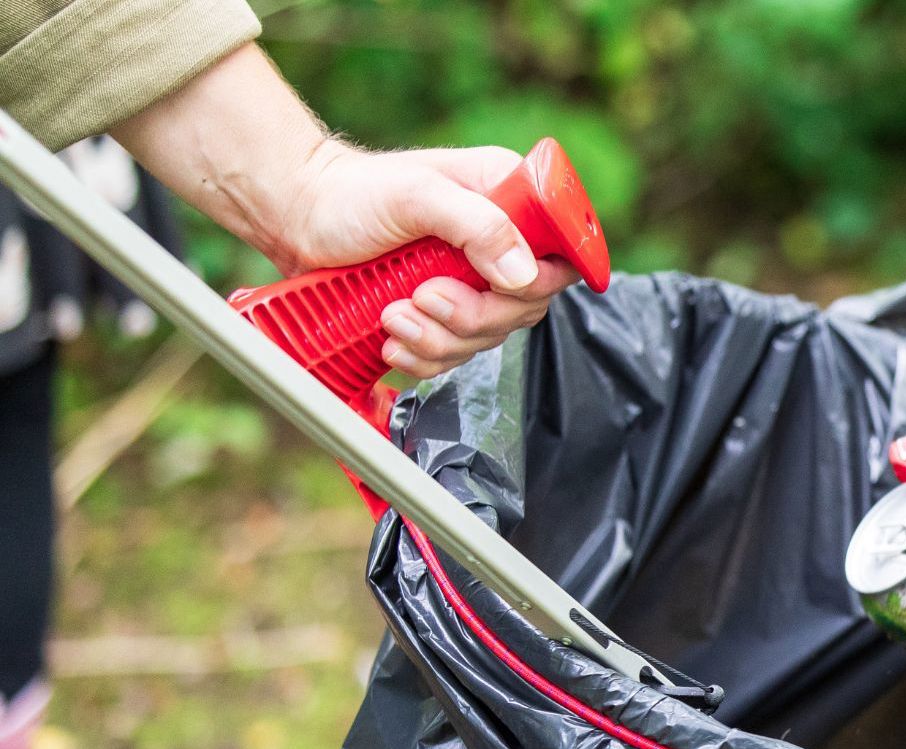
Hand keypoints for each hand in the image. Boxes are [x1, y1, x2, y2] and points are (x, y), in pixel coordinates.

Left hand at [109, 44, 584, 378]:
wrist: (298, 217)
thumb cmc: (352, 192)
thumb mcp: (417, 195)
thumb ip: (478, 226)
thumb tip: (524, 272)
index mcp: (509, 197)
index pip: (563, 247)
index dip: (543, 276)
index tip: (505, 287)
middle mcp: (499, 241)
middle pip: (527, 303)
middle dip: (473, 314)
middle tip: (423, 296)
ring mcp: (471, 280)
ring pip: (490, 335)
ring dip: (440, 337)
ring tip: (393, 313)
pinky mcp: (443, 314)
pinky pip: (455, 353)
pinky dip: (423, 354)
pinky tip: (391, 335)